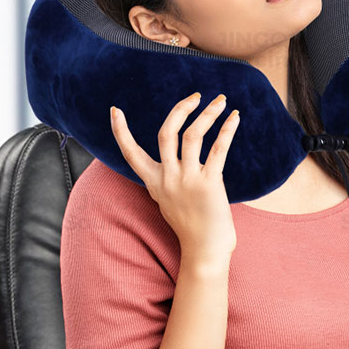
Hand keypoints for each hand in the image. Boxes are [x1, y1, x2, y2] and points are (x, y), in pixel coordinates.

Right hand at [109, 92, 239, 263]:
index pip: (130, 154)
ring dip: (208, 114)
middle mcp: (168, 179)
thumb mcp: (169, 200)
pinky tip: (235, 117)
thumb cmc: (191, 226)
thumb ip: (169, 178)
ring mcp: (187, 181)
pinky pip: (217, 149)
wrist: (204, 253)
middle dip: (180, 109)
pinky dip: (227, 130)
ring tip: (221, 101)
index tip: (114, 110)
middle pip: (166, 133)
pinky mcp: (209, 184)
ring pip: (192, 135)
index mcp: (155, 182)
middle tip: (195, 95)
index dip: (120, 132)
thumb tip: (176, 158)